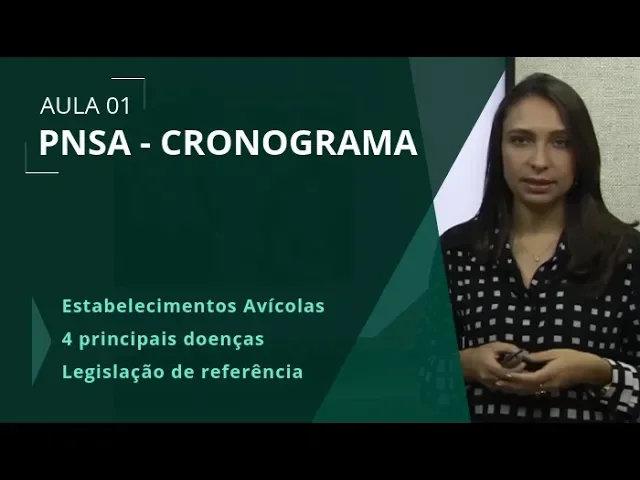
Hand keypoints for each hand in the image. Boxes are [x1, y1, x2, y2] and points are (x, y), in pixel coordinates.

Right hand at [460, 342, 525, 388]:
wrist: (466, 363)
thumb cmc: (480, 353)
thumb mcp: (493, 346)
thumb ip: (507, 347)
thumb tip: (521, 351)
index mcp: (490, 367)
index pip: (507, 372)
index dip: (517, 369)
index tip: (524, 363)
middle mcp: (490, 378)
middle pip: (508, 381)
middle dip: (518, 376)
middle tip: (527, 370)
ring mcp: (490, 384)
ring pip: (506, 386)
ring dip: (515, 381)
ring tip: (523, 375)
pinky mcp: (491, 387)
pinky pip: (503, 387)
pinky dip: (510, 384)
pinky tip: (515, 379)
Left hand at [495, 349, 611, 395]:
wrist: (589, 369)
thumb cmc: (573, 358)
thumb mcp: (555, 353)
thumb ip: (539, 357)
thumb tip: (525, 357)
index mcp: (549, 374)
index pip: (529, 378)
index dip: (516, 377)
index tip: (505, 374)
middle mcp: (548, 384)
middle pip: (526, 388)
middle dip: (511, 386)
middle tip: (497, 382)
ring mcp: (550, 388)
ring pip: (529, 391)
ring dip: (515, 389)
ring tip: (502, 385)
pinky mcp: (551, 388)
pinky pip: (534, 390)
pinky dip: (523, 388)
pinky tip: (515, 385)